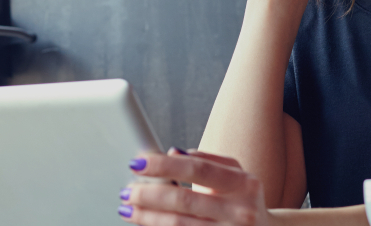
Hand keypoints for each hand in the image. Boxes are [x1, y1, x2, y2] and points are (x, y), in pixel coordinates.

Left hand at [118, 148, 273, 225]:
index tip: (138, 162)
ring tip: (128, 208)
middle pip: (184, 200)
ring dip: (147, 217)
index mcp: (244, 184)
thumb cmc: (243, 201)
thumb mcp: (236, 175)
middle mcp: (240, 211)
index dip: (165, 164)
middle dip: (149, 195)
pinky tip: (146, 223)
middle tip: (127, 190)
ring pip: (179, 225)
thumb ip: (207, 160)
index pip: (198, 169)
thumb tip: (173, 151)